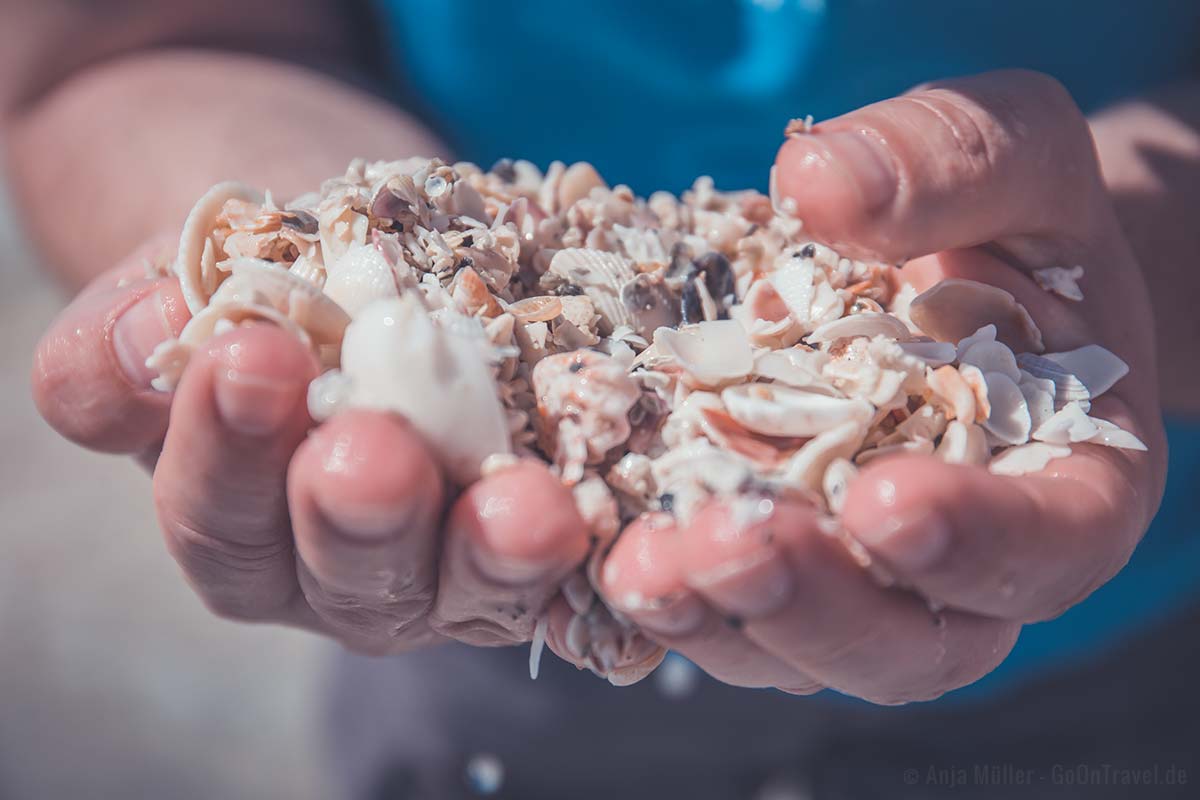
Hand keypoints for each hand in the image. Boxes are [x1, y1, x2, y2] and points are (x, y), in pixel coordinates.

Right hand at [32, 239, 589, 652]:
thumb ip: (130, 335)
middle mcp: (348, 572)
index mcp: (242, 525)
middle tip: (376, 452)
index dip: (227, 444)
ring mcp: (455, 569)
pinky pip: (577, 559)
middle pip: (352, 576)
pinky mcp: (547, 544)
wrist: (376, 261)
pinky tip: (613, 505)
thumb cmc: (265, 285)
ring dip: (499, 548)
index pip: (221, 512)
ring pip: (474, 587)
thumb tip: (144, 340)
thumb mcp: (179, 294)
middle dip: (362, 516)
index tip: (251, 357)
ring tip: (527, 504)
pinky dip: (597, 533)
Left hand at [587, 70, 1167, 702]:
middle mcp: (964, 564)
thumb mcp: (1009, 154)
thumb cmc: (1006, 213)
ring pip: (800, 648)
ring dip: (719, 618)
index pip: (1045, 543)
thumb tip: (815, 182)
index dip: (976, 541)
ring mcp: (858, 579)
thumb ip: (946, 164)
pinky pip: (723, 612)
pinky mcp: (771, 567)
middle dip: (812, 603)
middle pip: (908, 639)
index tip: (884, 500)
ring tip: (639, 565)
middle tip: (724, 546)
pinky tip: (602, 554)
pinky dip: (667, 596)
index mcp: (1063, 482)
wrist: (950, 259)